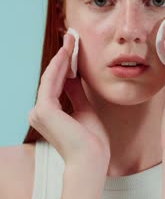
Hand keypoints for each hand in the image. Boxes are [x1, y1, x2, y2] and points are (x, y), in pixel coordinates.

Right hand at [28, 33, 110, 168]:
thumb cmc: (91, 142)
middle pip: (52, 78)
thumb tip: (73, 75)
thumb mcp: (85, 110)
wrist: (92, 161)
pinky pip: (52, 82)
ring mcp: (38, 112)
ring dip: (62, 57)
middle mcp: (38, 113)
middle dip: (63, 57)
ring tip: (71, 39)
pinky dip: (60, 66)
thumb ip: (76, 93)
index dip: (65, 65)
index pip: (56, 84)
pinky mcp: (44, 110)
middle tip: (72, 37)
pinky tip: (68, 53)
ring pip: (52, 77)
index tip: (73, 48)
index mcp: (48, 115)